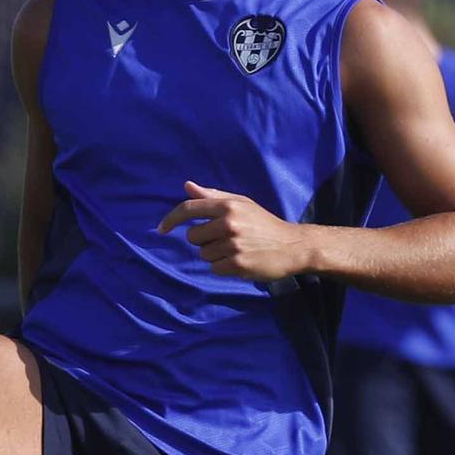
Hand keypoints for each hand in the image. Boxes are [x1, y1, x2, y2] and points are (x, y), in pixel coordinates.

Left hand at [157, 181, 310, 281]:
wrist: (293, 246)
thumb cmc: (263, 223)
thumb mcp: (242, 204)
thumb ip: (213, 196)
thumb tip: (187, 186)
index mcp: (228, 206)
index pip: (188, 209)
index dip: (171, 219)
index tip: (161, 229)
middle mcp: (229, 224)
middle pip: (193, 237)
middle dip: (204, 240)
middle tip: (226, 238)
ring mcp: (233, 245)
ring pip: (203, 254)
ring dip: (215, 254)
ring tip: (236, 249)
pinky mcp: (238, 265)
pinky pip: (214, 268)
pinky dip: (223, 267)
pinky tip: (240, 260)